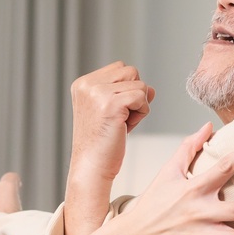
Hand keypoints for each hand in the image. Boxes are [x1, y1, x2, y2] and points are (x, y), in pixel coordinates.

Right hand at [68, 61, 153, 191]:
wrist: (92, 166)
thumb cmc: (101, 143)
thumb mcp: (113, 112)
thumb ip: (128, 93)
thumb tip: (151, 88)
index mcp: (82, 84)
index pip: (119, 68)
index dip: (126, 89)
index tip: (114, 112)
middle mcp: (87, 85)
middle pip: (131, 71)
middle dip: (134, 94)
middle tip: (120, 119)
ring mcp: (98, 93)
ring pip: (140, 83)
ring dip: (139, 105)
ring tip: (122, 123)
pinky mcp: (111, 104)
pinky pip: (142, 97)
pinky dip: (142, 113)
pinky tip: (127, 126)